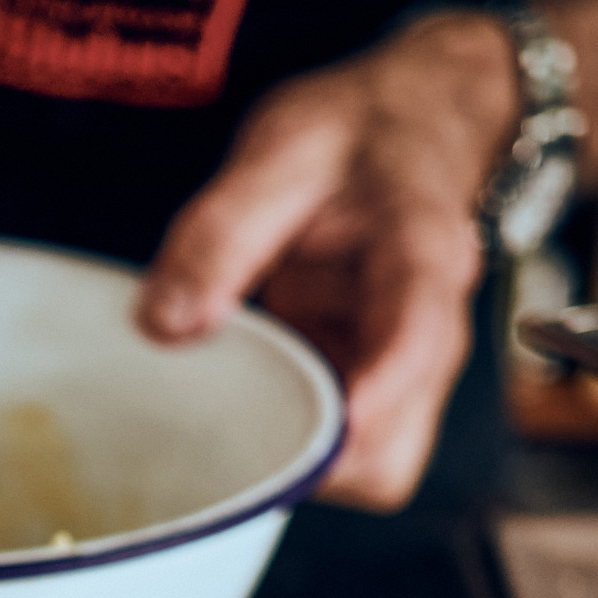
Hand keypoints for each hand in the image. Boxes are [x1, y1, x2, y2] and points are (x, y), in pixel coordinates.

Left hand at [136, 12, 521, 510]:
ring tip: (239, 403)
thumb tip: (164, 325)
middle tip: (229, 421)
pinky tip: (257, 399)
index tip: (322, 428)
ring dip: (300, 457)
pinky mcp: (381, 393)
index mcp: (421, 253)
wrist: (417, 131)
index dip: (373, 391)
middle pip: (394, 444)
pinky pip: (349, 455)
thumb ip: (220, 233)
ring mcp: (411, 374)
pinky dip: (297, 448)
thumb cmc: (360, 136)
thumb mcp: (282, 150)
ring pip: (375, 466)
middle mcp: (433, 330)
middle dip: (313, 457)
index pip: (415, 333)